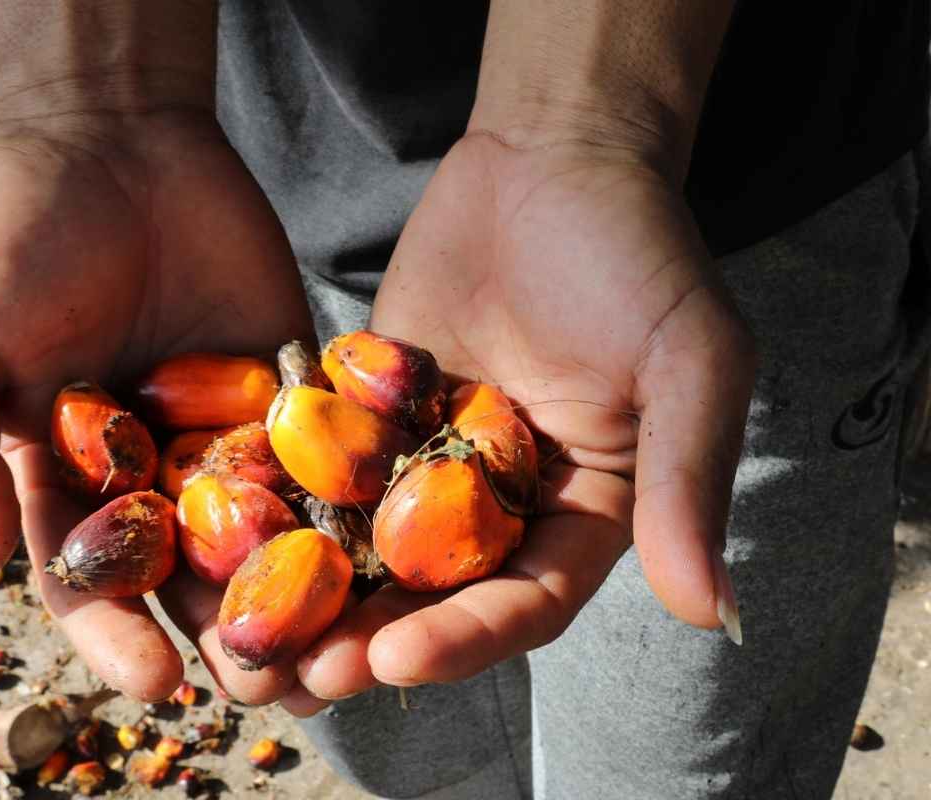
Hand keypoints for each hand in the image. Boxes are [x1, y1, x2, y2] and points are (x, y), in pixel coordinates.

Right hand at [0, 112, 314, 702]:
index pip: (89, 575)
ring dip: (294, 589)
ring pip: (263, 528)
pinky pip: (319, 446)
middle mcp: (145, 468)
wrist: (106, 134)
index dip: (117, 633)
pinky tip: (379, 540)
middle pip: (186, 573)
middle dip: (223, 632)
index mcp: (60, 475)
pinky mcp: (287, 384)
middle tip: (266, 686)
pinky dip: (344, 492)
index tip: (155, 683)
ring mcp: (221, 429)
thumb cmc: (4, 233)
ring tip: (332, 647)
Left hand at [290, 131, 754, 707]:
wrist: (554, 157)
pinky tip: (220, 539)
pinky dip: (277, 507)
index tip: (399, 659)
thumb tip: (712, 613)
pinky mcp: (369, 413)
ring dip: (311, 597)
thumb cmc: (641, 254)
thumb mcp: (690, 361)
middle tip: (300, 679)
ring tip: (243, 640)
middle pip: (432, 595)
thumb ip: (690, 480)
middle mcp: (500, 503)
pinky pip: (320, 468)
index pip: (525, 602)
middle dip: (369, 639)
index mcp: (582, 514)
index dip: (466, 638)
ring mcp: (427, 461)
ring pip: (365, 548)